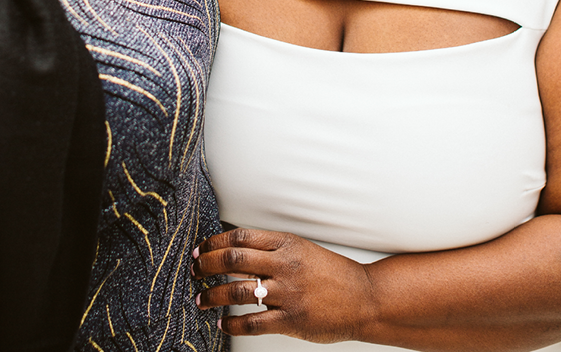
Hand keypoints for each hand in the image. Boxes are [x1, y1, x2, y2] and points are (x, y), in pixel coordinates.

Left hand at [194, 227, 376, 339]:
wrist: (365, 299)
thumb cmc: (335, 276)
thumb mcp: (306, 252)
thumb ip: (275, 251)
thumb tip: (237, 253)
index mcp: (289, 245)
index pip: (241, 236)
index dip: (215, 242)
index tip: (201, 249)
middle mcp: (286, 266)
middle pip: (233, 259)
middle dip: (206, 265)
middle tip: (195, 271)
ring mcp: (288, 293)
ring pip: (237, 291)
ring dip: (212, 296)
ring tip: (201, 300)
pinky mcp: (290, 320)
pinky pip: (251, 323)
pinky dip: (232, 324)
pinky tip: (224, 323)